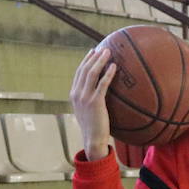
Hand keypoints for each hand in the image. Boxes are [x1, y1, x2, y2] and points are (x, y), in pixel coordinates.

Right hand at [69, 46, 115, 160]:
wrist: (92, 139)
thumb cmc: (93, 126)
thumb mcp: (86, 110)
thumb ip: (89, 99)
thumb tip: (99, 90)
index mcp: (74, 94)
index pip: (79, 73)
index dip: (86, 61)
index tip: (92, 52)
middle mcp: (77, 94)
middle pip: (84, 70)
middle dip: (93, 57)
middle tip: (103, 48)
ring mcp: (85, 98)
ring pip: (91, 74)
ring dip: (100, 61)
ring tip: (109, 52)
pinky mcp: (95, 102)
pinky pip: (102, 84)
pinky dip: (108, 74)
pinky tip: (114, 67)